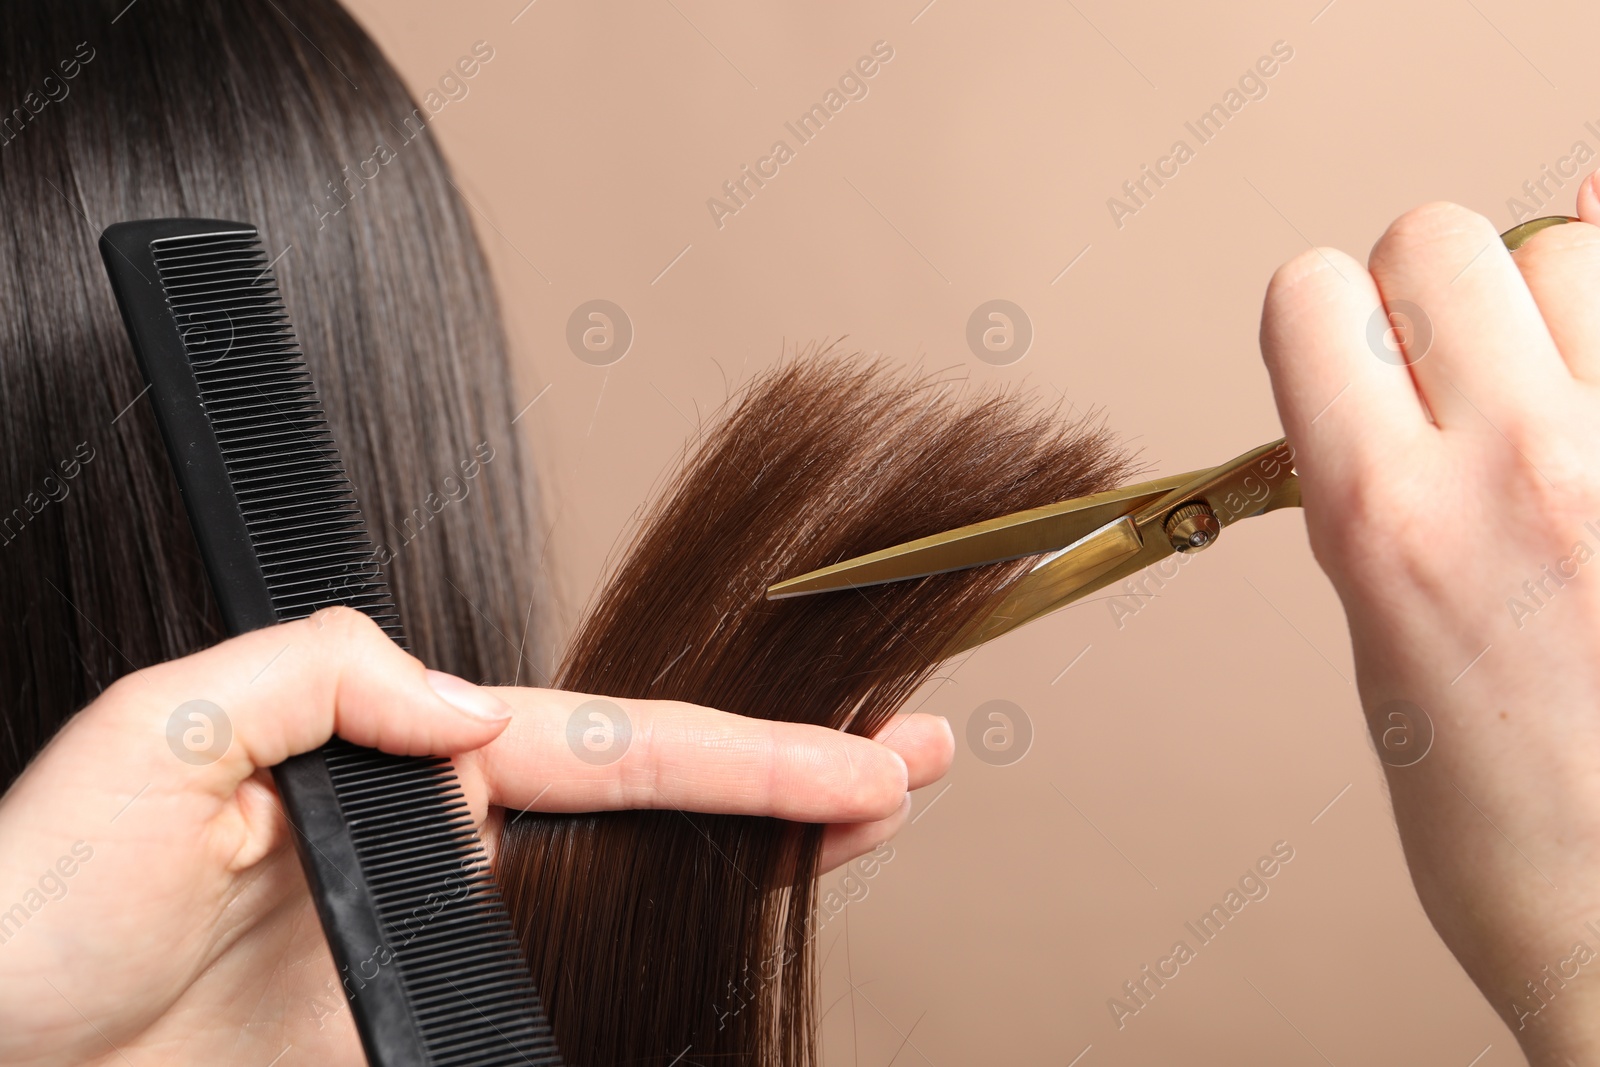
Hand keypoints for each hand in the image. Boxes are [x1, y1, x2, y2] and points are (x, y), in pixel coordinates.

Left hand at [0, 606, 951, 1066]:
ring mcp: (440, 948)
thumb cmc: (31, 908)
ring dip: (753, 862)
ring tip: (869, 827)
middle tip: (907, 764)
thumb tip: (466, 705)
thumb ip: (321, 679)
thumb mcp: (156, 733)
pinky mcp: (422, 1032)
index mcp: (395, 760)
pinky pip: (565, 995)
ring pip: (630, 894)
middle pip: (652, 807)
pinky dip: (662, 963)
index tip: (849, 755)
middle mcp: (439, 847)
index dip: (739, 752)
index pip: (601, 745)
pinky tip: (730, 932)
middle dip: (790, 781)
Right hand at [1260, 175, 1599, 1063]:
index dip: (1326, 323)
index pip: (1312, 297)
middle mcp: (1520, 469)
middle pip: (1439, 238)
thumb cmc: (1515, 828)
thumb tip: (1389, 348)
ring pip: (1572, 251)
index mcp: (1389, 525)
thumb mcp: (1382, 649)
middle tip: (1460, 376)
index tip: (1353, 370)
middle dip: (1434, 292)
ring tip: (1569, 402)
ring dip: (1557, 302)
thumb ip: (1381, 488)